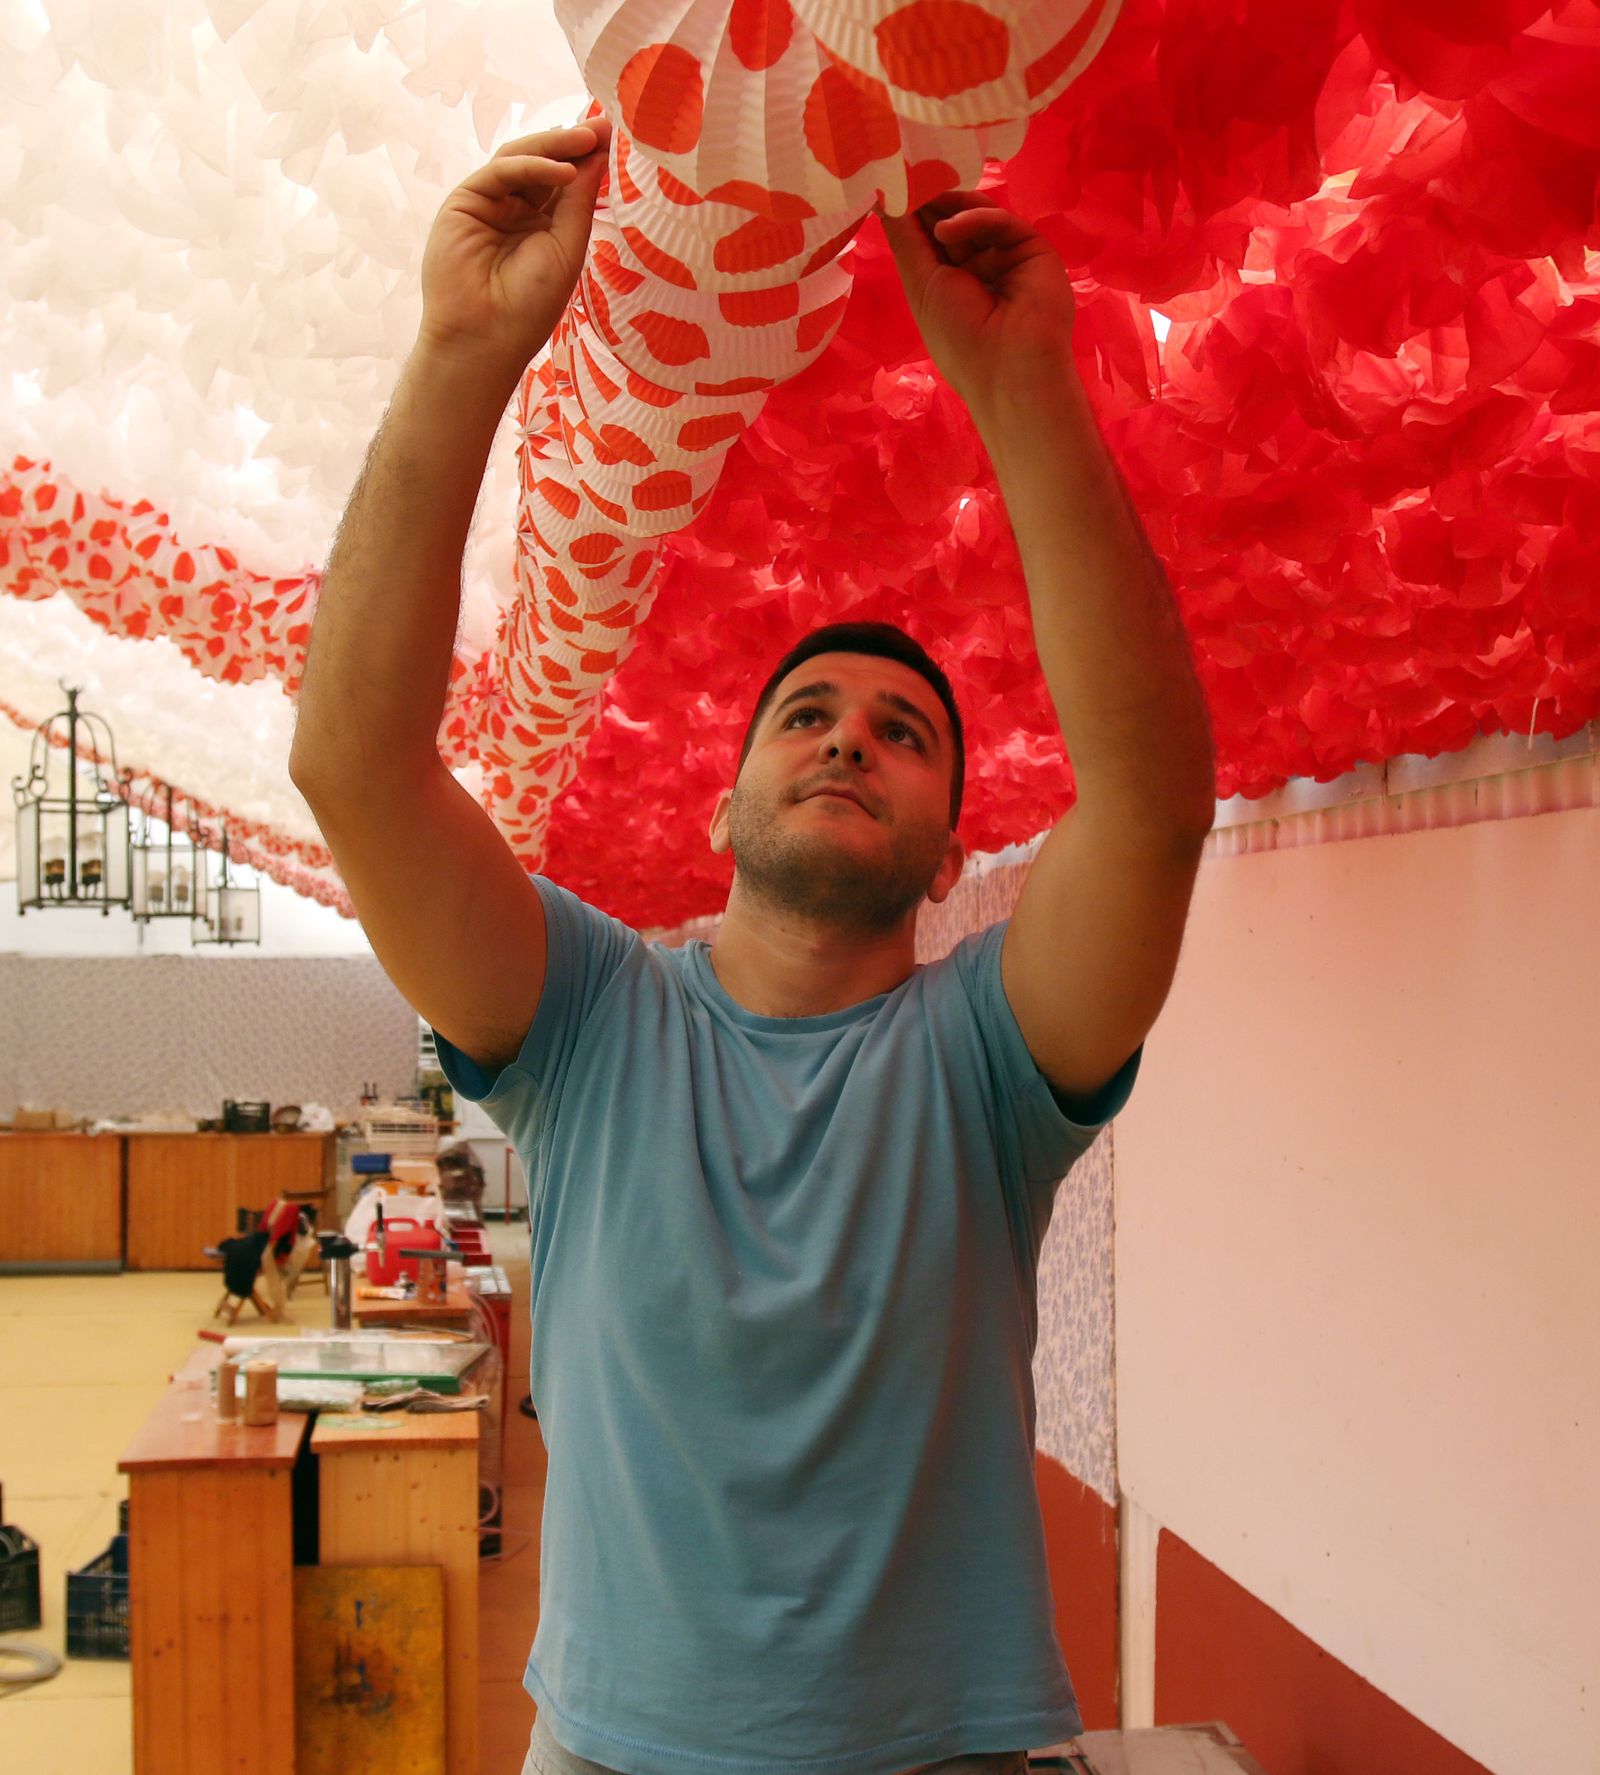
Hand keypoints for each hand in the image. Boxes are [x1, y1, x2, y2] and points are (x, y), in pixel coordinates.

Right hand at [417, 119, 613, 377]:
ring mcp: (488, 204)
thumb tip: (599, 154)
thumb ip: (579, 200)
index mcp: (541, 225)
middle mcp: (514, 210)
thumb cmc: (530, 305)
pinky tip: (563, 170)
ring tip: (588, 138)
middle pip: (543, 164)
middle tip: (604, 126)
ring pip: (520, 159)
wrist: (486, 336)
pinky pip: (500, 172)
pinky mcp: (464, 202)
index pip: (564, 182)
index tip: (614, 137)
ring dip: (554, 145)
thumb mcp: (567, 247)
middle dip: (573, 144)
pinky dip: (531, 166)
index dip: (587, 159)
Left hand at [878, 191, 1077, 412]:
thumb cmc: (958, 337)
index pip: (930, 238)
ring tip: (923, 201)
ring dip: (949, 207)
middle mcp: (978, 268)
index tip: (888, 185)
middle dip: (929, 201)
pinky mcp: (1032, 248)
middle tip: (905, 176)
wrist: (1010, 368)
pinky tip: (949, 230)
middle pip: (953, 221)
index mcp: (950, 283)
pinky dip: (974, 219)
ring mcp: (1006, 257)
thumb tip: (881, 198)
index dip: (912, 213)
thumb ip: (905, 238)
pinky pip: (1000, 222)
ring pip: (977, 216)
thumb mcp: (920, 284)